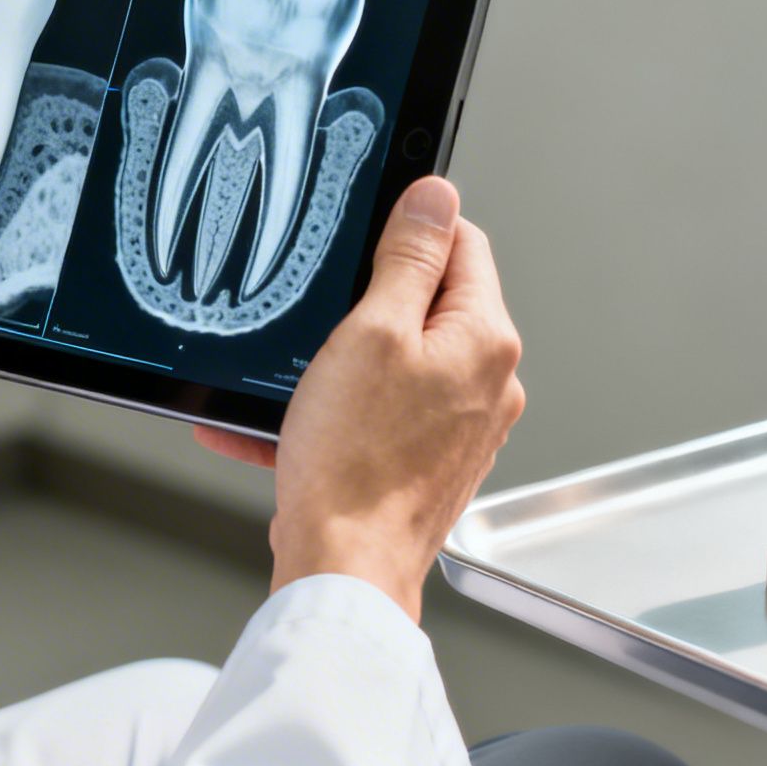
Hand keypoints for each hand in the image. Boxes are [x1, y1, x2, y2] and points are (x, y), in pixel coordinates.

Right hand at [197, 177, 524, 621]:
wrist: (343, 569)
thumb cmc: (355, 462)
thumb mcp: (370, 330)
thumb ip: (409, 258)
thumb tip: (436, 195)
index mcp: (485, 340)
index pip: (462, 244)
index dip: (406, 232)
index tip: (362, 244)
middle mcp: (488, 384)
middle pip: (428, 303)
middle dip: (365, 304)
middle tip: (318, 322)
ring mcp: (460, 429)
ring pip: (394, 362)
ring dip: (337, 363)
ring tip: (294, 386)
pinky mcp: (425, 465)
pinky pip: (376, 416)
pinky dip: (331, 412)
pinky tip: (279, 426)